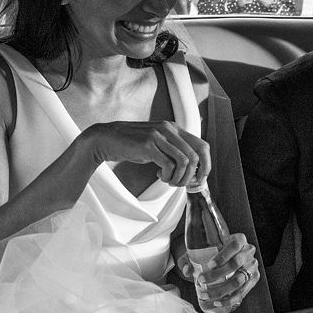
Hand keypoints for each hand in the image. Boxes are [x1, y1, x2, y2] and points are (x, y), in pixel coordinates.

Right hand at [83, 121, 209, 186]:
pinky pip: (168, 165)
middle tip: (180, 184)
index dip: (205, 165)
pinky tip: (159, 176)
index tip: (199, 179)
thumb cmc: (133, 144)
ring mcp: (159, 136)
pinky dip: (167, 175)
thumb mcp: (157, 143)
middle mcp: (169, 129)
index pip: (202, 146)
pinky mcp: (148, 145)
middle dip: (191, 176)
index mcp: (174, 128)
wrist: (108, 139)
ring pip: (184, 161)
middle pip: (196, 156)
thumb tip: (191, 169)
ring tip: (168, 181)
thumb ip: (173, 150)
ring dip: (178, 177)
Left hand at [190, 233, 260, 312]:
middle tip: (201, 280)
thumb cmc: (210, 254)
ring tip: (205, 294)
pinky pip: (242, 292)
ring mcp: (252, 267)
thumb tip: (187, 271)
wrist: (224, 260)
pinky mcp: (252, 280)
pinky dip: (229, 299)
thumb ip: (188, 260)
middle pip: (236, 263)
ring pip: (239, 281)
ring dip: (221, 290)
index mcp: (239, 239)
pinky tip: (217, 302)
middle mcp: (248, 251)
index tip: (209, 265)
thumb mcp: (198, 252)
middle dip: (217, 274)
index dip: (223, 256)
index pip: (235, 245)